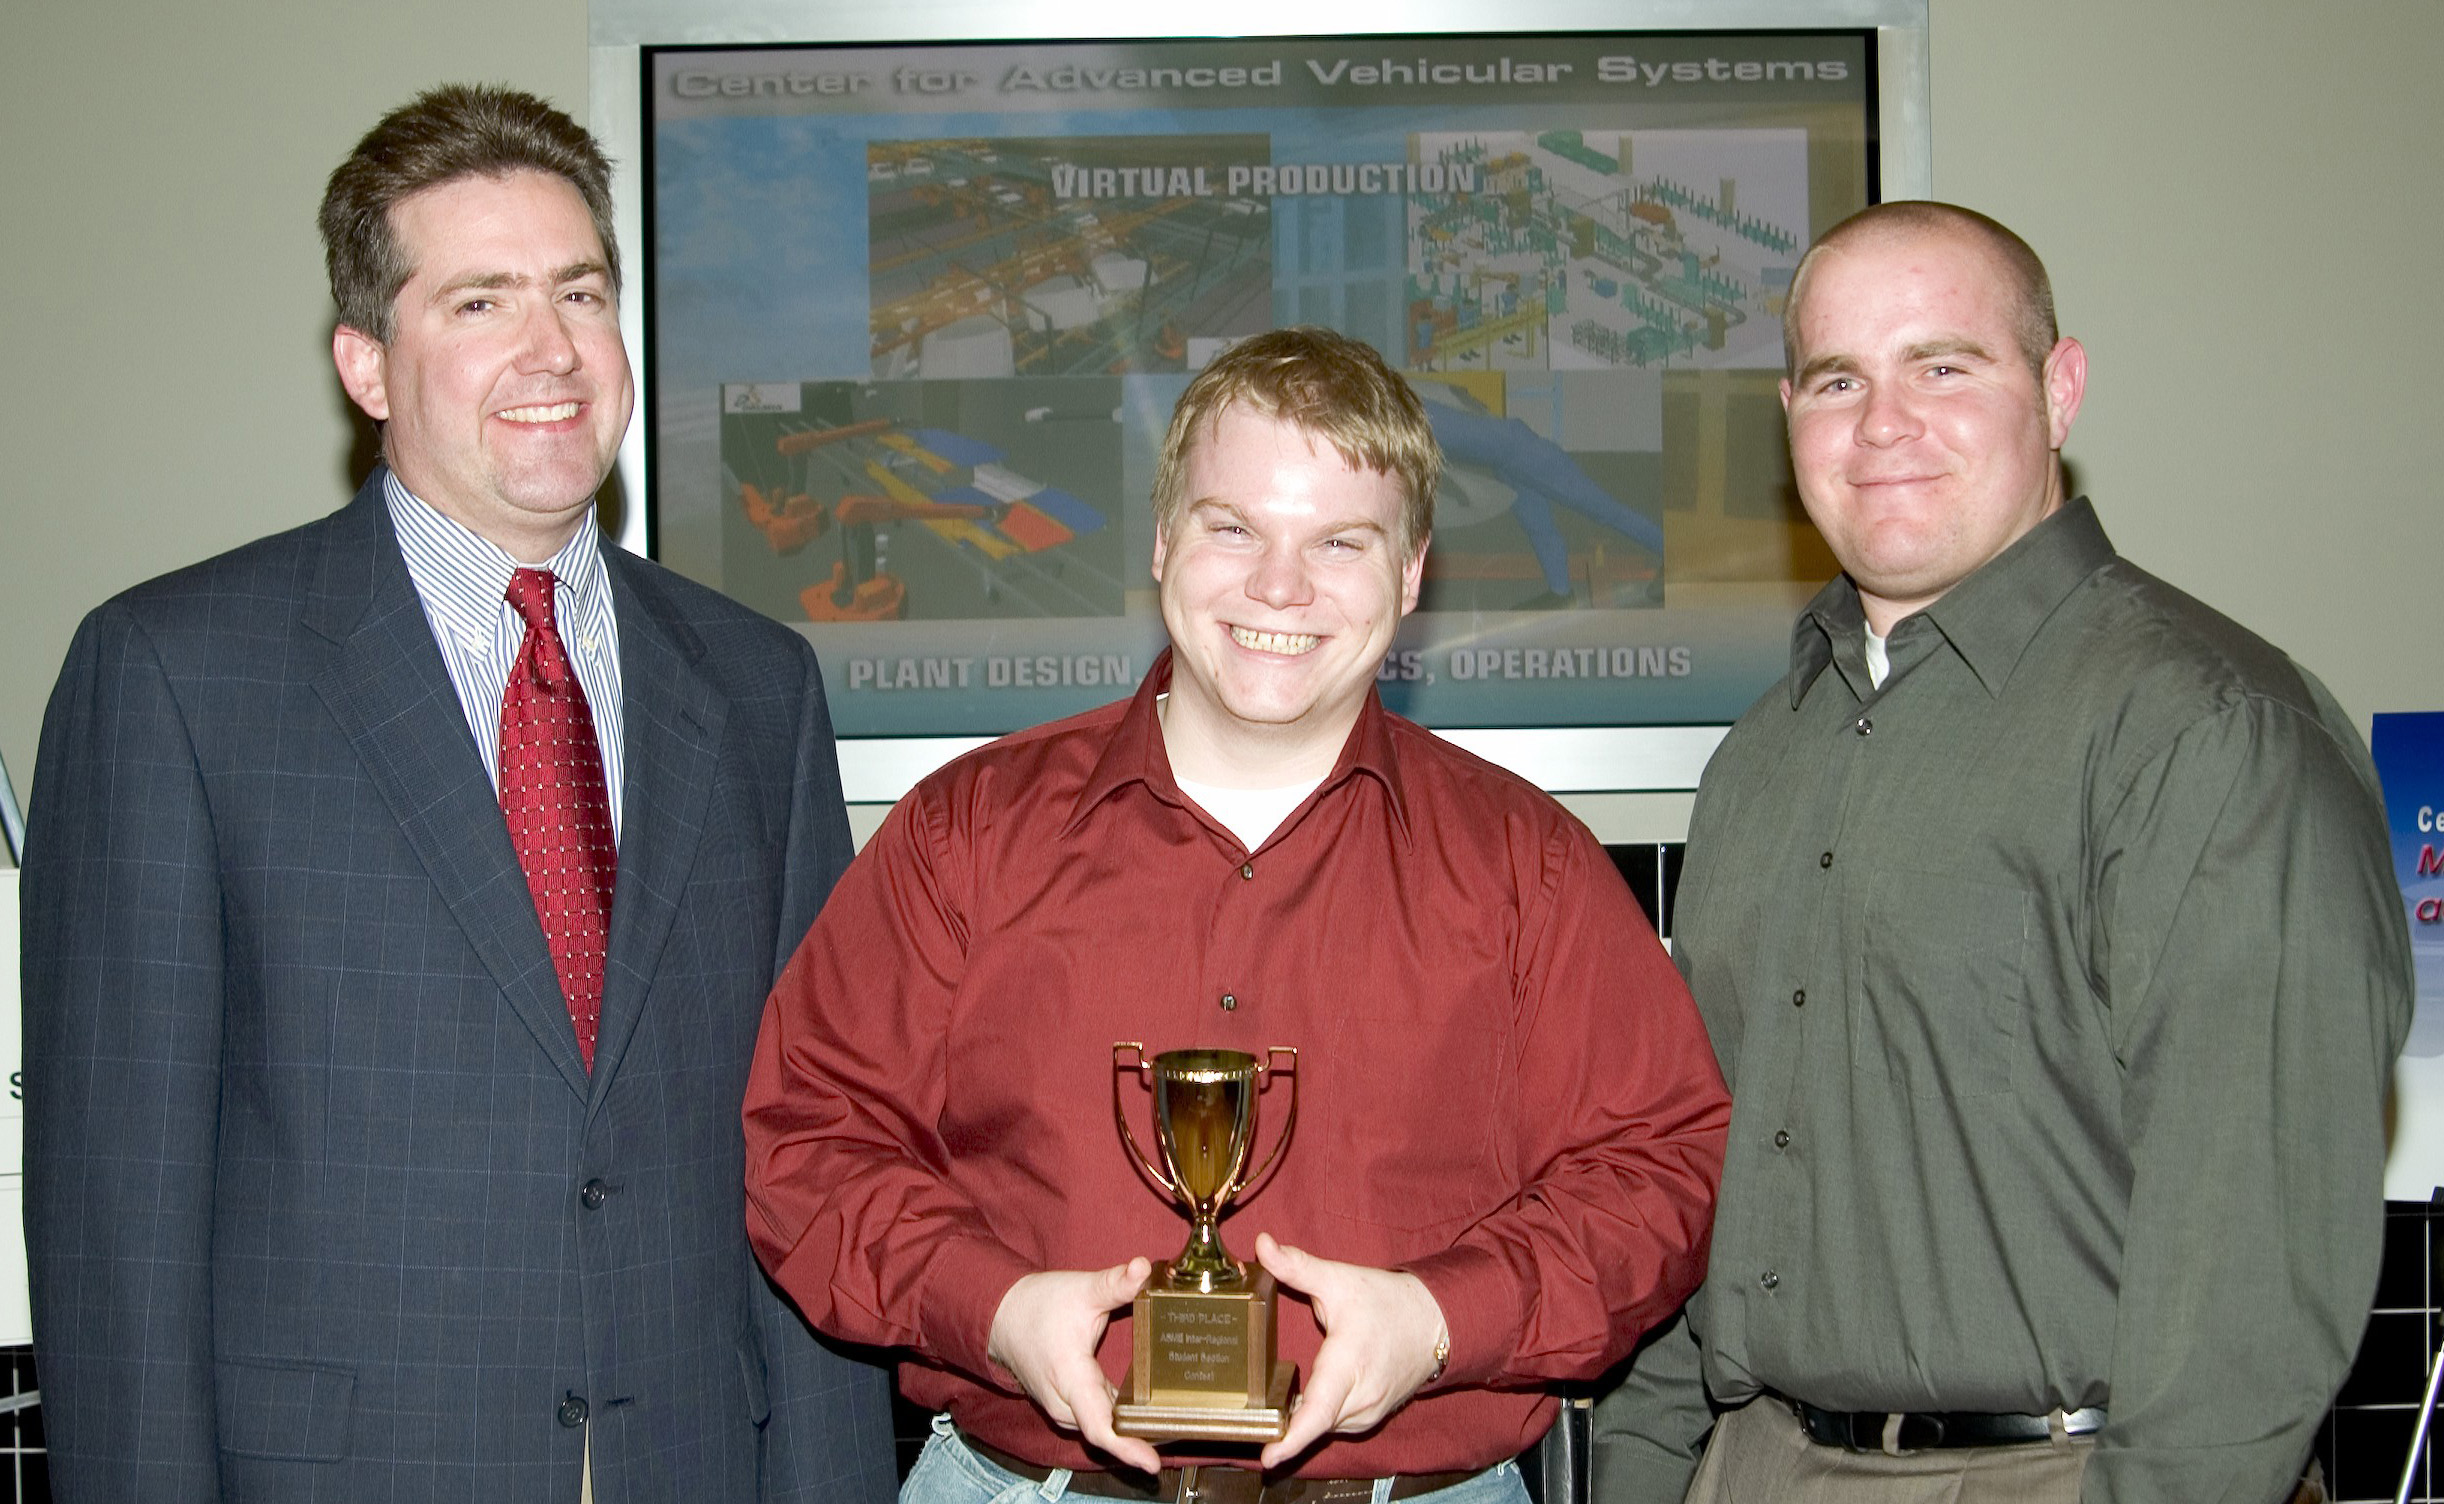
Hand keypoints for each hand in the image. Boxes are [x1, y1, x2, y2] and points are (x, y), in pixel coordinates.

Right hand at [987, 1260, 1160, 1472]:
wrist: (1002, 1315)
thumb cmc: (1038, 1306)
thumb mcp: (1081, 1291)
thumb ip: (1115, 1283)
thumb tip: (1144, 1267)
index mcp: (1070, 1378)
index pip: (1100, 1427)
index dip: (1127, 1448)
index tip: (1152, 1464)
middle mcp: (1065, 1402)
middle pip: (1106, 1433)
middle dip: (1141, 1440)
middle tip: (1183, 1435)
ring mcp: (1063, 1407)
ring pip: (1101, 1429)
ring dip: (1130, 1433)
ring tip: (1172, 1431)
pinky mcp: (1067, 1404)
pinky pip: (1096, 1421)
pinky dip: (1119, 1423)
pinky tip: (1145, 1420)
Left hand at [1255, 1233, 1447, 1469]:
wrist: (1435, 1322)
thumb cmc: (1387, 1302)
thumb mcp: (1339, 1279)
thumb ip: (1297, 1267)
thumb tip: (1262, 1244)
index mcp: (1348, 1365)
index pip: (1318, 1412)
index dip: (1292, 1440)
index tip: (1268, 1459)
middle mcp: (1360, 1397)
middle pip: (1313, 1424)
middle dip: (1282, 1428)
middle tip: (1252, 1421)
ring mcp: (1368, 1413)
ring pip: (1323, 1427)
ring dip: (1300, 1421)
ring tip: (1273, 1409)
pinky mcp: (1370, 1418)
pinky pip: (1335, 1425)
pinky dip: (1317, 1418)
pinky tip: (1301, 1405)